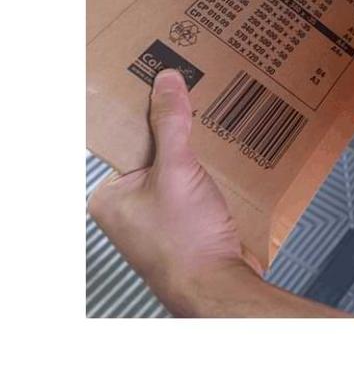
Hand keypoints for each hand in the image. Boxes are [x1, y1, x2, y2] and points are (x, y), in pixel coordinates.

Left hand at [88, 69, 345, 317]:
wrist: (218, 285)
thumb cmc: (186, 241)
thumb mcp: (177, 171)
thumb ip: (170, 124)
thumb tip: (166, 81)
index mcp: (111, 194)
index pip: (128, 139)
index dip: (148, 111)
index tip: (168, 84)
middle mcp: (130, 205)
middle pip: (157, 149)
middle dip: (180, 128)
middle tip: (199, 96)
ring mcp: (160, 214)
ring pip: (180, 165)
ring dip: (201, 148)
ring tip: (218, 120)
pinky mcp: (187, 220)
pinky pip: (198, 182)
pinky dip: (213, 168)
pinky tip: (229, 152)